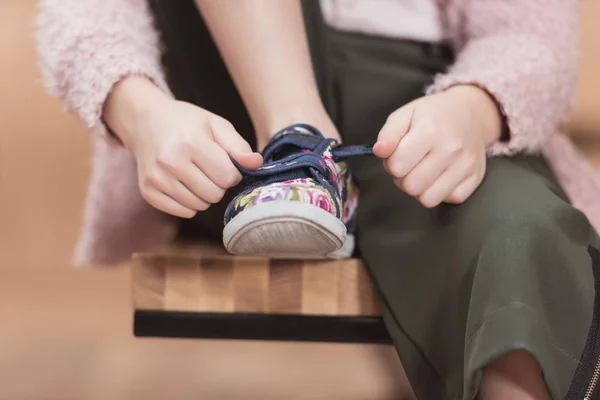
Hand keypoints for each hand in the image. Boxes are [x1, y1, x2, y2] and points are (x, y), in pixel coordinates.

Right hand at [103, 77, 261, 217]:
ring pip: (200, 206)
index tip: (225, 162)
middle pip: (215, 194)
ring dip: (205, 194)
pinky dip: (190, 203)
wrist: (146, 122)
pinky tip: (184, 184)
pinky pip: (184, 212)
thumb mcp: (216, 125)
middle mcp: (170, 161)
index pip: (228, 177)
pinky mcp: (148, 192)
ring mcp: (157, 178)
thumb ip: (239, 146)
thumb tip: (257, 164)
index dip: (233, 172)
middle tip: (209, 168)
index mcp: (190, 142)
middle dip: (219, 184)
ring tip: (196, 174)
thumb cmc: (187, 123)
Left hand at [373, 85, 502, 207]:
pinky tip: (441, 175)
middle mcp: (450, 149)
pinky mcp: (476, 177)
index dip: (391, 163)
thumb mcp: (405, 114)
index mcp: (430, 130)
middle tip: (410, 164)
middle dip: (403, 178)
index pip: (397, 166)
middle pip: (411, 186)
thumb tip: (379, 151)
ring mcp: (465, 165)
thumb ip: (388, 134)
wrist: (472, 112)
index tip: (398, 154)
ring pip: (428, 199)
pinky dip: (442, 192)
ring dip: (420, 189)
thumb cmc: (433, 115)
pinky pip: (450, 200)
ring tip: (423, 172)